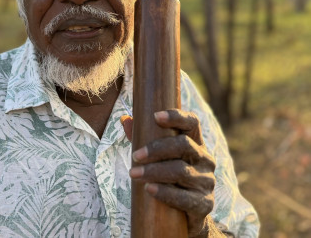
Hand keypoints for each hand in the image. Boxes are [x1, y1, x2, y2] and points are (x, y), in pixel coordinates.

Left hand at [121, 109, 217, 236]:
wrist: (185, 215)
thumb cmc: (167, 176)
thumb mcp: (157, 155)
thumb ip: (142, 137)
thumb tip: (125, 120)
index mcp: (195, 142)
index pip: (192, 122)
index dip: (176, 117)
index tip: (156, 116)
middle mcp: (205, 159)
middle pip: (184, 145)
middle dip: (157, 149)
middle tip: (135, 156)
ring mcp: (207, 181)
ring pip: (181, 171)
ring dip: (154, 172)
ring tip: (133, 174)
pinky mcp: (205, 204)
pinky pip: (185, 198)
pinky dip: (165, 193)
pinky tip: (149, 189)